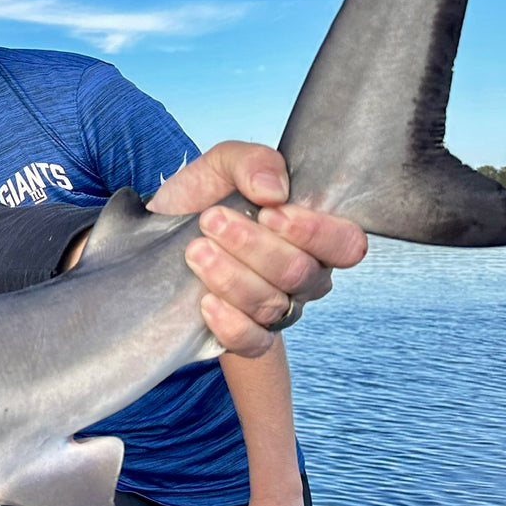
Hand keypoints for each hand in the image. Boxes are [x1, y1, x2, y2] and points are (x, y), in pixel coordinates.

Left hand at [148, 141, 367, 355]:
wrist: (160, 232)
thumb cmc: (205, 197)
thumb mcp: (223, 164)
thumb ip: (253, 163)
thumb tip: (273, 190)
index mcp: (313, 233)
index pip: (346, 244)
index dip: (315, 232)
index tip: (270, 212)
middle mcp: (304, 275)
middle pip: (299, 273)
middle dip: (253, 245)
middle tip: (211, 220)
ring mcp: (278, 308)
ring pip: (271, 304)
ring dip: (230, 276)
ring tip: (195, 250)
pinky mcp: (247, 334)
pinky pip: (254, 343)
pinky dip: (231, 325)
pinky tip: (206, 302)